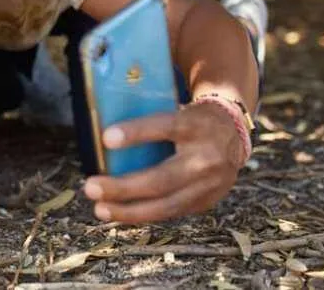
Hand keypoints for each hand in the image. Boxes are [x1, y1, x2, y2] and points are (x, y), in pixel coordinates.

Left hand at [82, 103, 246, 223]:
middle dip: (123, 187)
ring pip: (166, 204)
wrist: (233, 133)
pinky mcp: (206, 201)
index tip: (106, 138)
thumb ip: (148, 115)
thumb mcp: (177, 107)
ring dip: (129, 211)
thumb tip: (102, 124)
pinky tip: (120, 213)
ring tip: (99, 209)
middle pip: (162, 178)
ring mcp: (209, 184)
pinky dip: (143, 214)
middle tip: (90, 186)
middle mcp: (206, 156)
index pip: (165, 126)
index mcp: (196, 125)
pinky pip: (171, 212)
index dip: (136, 133)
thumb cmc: (190, 118)